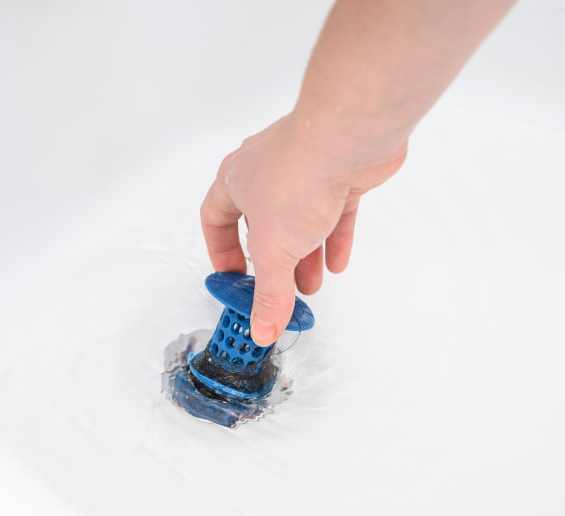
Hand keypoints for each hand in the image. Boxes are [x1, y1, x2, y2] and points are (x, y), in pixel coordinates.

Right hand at [200, 111, 406, 345]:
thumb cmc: (298, 176)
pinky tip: (337, 263)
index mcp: (234, 181)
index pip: (215, 220)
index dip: (222, 252)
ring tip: (311, 286)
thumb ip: (270, 294)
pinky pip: (332, 212)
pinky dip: (333, 238)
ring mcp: (303, 171)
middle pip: (261, 224)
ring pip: (299, 220)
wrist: (349, 139)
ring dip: (304, 255)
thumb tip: (261, 328)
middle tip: (278, 290)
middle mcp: (265, 172)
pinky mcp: (339, 173)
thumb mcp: (274, 251)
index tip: (232, 278)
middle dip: (272, 262)